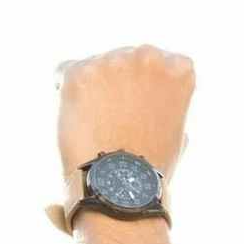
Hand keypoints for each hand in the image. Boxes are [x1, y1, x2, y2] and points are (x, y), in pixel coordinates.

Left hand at [56, 44, 195, 185]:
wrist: (120, 187)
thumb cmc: (150, 168)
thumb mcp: (178, 132)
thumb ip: (169, 104)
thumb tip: (158, 100)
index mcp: (178, 69)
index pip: (162, 63)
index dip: (146, 88)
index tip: (139, 110)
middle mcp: (147, 55)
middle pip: (126, 59)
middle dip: (118, 83)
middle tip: (113, 120)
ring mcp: (112, 61)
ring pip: (96, 65)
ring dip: (93, 88)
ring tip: (95, 124)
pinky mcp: (79, 72)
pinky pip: (65, 72)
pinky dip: (65, 92)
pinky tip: (75, 118)